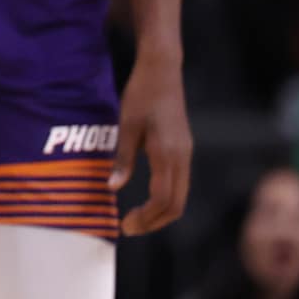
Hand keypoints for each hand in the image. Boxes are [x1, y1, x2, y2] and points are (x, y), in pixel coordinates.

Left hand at [109, 50, 192, 233]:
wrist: (162, 70)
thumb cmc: (141, 94)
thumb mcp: (126, 125)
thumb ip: (123, 158)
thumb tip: (113, 189)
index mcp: (168, 154)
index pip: (163, 200)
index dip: (146, 217)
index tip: (125, 226)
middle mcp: (182, 158)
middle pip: (176, 205)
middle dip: (154, 221)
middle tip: (129, 228)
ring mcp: (186, 153)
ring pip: (180, 196)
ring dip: (160, 212)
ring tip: (136, 218)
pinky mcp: (184, 148)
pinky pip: (179, 183)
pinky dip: (166, 198)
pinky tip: (147, 198)